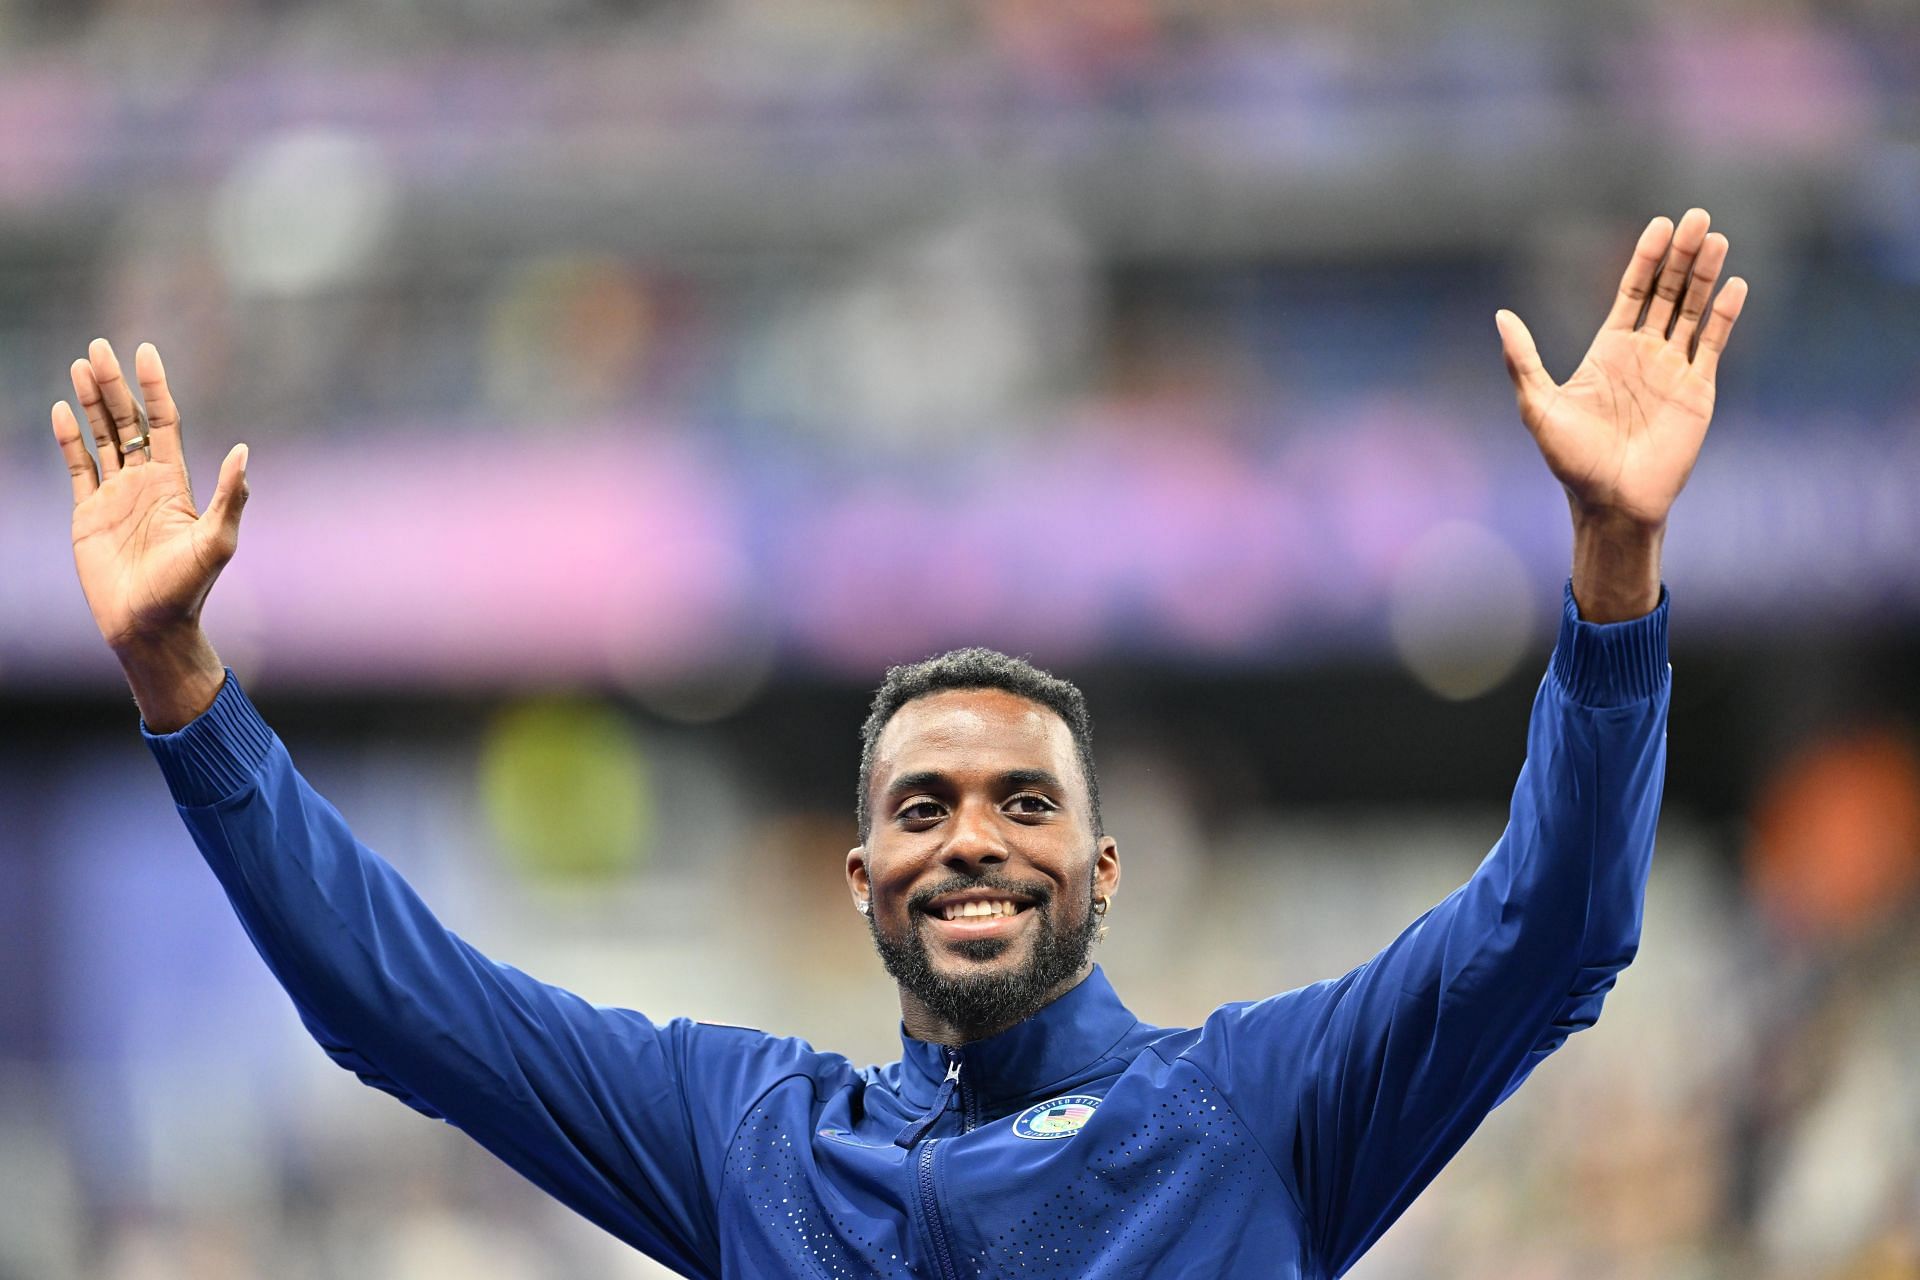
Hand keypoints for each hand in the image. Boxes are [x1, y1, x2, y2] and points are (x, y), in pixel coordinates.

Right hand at [53, 339, 249, 652]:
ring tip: (80, 365)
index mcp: (176, 483)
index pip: (164, 421)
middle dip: (113, 384)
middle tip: (98, 346)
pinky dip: (69, 439)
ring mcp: (116, 496)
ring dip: (90, 402)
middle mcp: (146, 482)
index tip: (145, 352)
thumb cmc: (188, 589)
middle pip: (128, 420)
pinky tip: (60, 410)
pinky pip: (77, 467)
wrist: (149, 625)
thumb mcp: (217, 541)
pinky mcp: (88, 513)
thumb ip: (230, 496)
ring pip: (102, 437)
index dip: (155, 387)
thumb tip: (243, 452)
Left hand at [1496, 208, 1748, 530]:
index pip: (1632, 292)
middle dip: (1681, 255)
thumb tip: (1500, 315)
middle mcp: (1643, 354)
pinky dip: (1724, 316)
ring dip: (1706, 276)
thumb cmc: (1572, 460)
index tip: (1659, 226)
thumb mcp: (1538, 406)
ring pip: (1693, 311)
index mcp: (1607, 351)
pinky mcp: (1697, 391)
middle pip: (1667, 292)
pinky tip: (1735, 286)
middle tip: (1696, 217)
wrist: (1612, 502)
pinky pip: (1713, 345)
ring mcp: (1673, 370)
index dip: (1645, 259)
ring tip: (1716, 238)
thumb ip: (1523, 360)